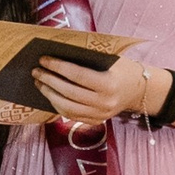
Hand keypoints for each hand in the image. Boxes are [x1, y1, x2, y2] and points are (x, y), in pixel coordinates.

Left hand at [33, 52, 158, 124]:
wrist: (139, 90)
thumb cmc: (121, 69)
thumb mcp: (110, 59)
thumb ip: (88, 58)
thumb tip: (58, 53)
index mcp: (109, 84)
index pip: (78, 75)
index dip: (58, 67)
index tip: (44, 59)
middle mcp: (104, 103)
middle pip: (69, 93)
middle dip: (49, 80)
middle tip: (36, 71)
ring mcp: (100, 115)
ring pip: (67, 107)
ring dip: (49, 94)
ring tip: (39, 82)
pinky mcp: (95, 121)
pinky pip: (71, 115)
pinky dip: (57, 104)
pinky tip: (49, 93)